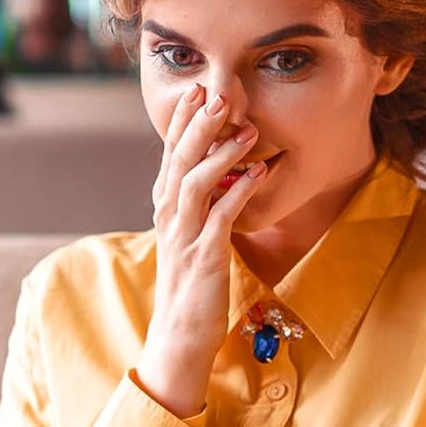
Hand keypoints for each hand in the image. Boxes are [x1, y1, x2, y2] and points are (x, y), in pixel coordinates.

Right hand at [137, 85, 268, 417]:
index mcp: (166, 210)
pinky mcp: (203, 258)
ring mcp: (184, 237)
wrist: (180, 336)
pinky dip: (240, 192)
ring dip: (220, 153)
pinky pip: (220, 217)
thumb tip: (218, 173)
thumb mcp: (192, 238)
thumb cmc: (192, 286)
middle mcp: (169, 219)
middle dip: (198, 126)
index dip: (182, 123)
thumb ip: (199, 205)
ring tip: (244, 129)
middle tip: (219, 94)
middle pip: (178, 161)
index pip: (170, 156)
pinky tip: (260, 172)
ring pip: (194, 183)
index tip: (198, 90)